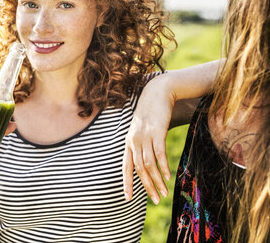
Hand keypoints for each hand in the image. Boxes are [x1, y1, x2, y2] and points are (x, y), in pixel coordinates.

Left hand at [122, 76, 172, 203]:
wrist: (157, 93)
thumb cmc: (150, 114)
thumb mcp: (141, 130)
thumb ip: (141, 145)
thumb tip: (145, 163)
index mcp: (128, 142)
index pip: (125, 167)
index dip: (126, 183)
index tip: (127, 198)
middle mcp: (134, 141)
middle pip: (139, 169)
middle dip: (147, 186)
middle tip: (155, 200)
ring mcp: (145, 136)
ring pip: (149, 164)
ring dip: (157, 181)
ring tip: (165, 193)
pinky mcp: (157, 131)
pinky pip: (159, 153)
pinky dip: (163, 166)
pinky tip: (168, 177)